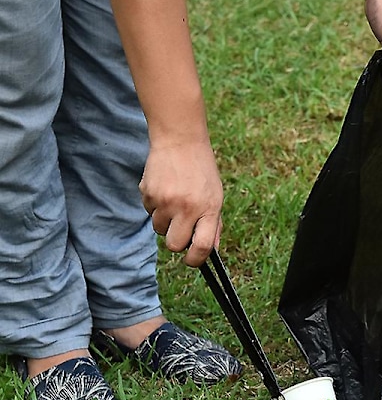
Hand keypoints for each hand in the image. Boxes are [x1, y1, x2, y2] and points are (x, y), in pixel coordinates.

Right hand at [139, 139, 222, 266]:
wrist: (180, 140)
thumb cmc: (201, 171)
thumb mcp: (215, 196)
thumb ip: (213, 224)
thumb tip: (210, 251)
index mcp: (208, 209)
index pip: (202, 246)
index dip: (196, 259)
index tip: (192, 259)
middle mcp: (186, 207)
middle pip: (174, 245)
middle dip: (176, 242)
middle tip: (181, 228)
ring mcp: (165, 201)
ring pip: (159, 230)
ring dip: (165, 221)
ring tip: (174, 200)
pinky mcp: (147, 193)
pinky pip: (149, 212)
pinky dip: (155, 206)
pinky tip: (164, 189)